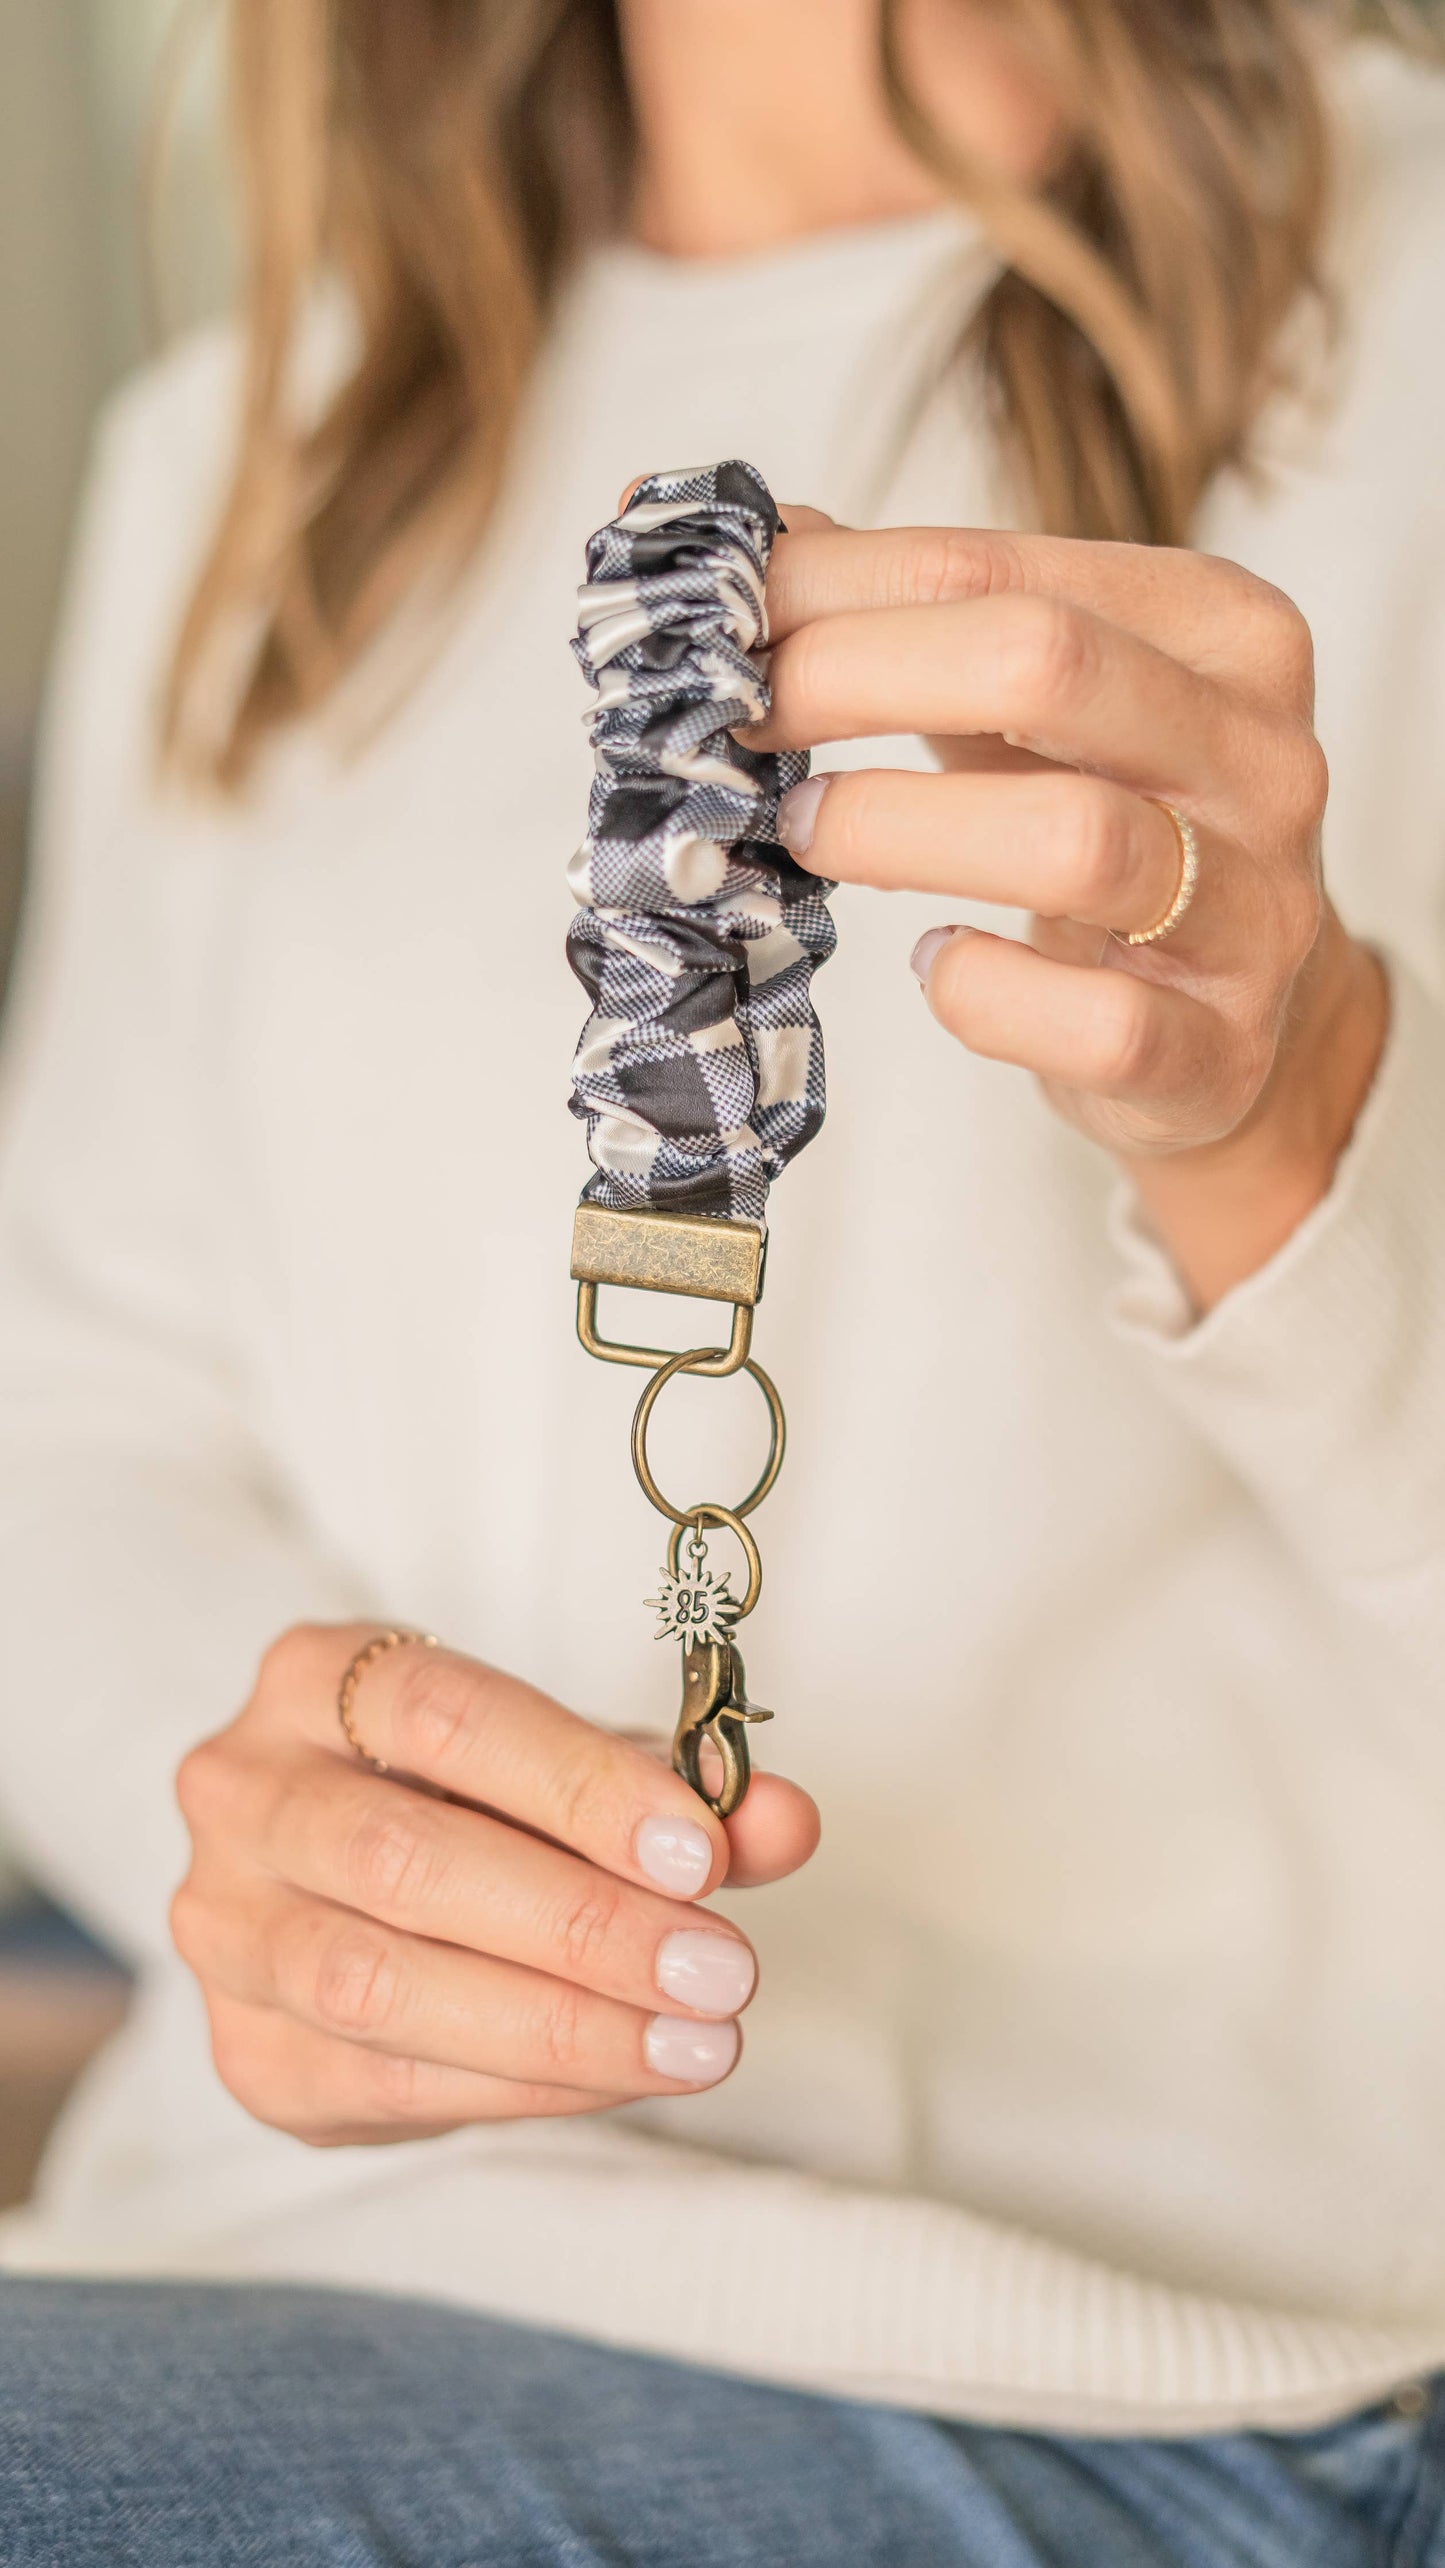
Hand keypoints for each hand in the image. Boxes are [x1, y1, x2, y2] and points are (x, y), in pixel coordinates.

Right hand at [172, 1625, 818, 2146]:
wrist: (344, 1885)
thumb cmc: (475, 1799)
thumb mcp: (575, 1767)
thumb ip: (678, 1791)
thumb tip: (784, 1820)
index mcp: (315, 1676)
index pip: (445, 1715)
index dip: (579, 1784)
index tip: (702, 1850)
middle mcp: (242, 1790)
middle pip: (402, 1857)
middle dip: (581, 1923)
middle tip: (719, 1969)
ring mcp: (225, 1926)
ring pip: (377, 1983)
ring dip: (555, 2023)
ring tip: (694, 2041)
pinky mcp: (248, 2051)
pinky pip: (382, 2079)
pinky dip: (521, 2085)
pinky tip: (623, 2073)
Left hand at [753, 515, 1388, 1308]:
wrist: (1229, 1028)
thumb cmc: (1108, 831)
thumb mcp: (1037, 707)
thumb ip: (912, 616)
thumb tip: (733, 539)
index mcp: (1223, 630)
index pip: (1001, 566)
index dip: (833, 588)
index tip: (719, 625)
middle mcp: (1265, 757)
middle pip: (1047, 665)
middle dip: (853, 677)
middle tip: (741, 719)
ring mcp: (1257, 910)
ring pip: (1078, 842)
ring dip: (899, 831)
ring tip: (806, 833)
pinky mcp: (1222, 1051)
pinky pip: (1096, 1022)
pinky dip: (985, 993)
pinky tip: (934, 962)